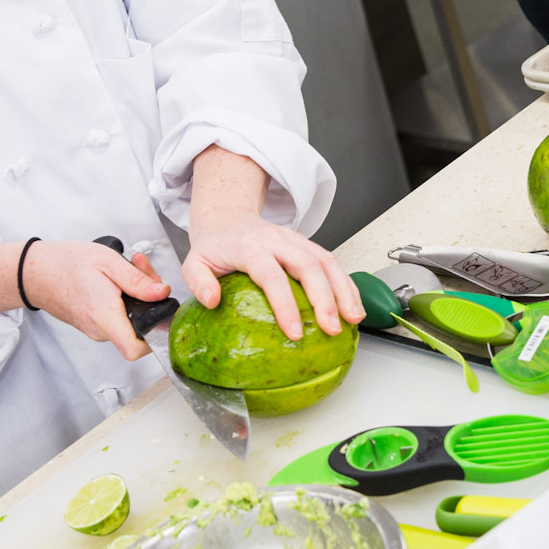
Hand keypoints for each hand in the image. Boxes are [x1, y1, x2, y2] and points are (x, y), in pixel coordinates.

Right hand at [22, 241, 170, 360]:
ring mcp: (94, 328)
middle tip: (144, 271)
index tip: (163, 315)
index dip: (157, 337)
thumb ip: (137, 280)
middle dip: (150, 299)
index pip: (136, 350)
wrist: (35, 271)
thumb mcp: (108, 262)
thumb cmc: (66, 264)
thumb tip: (161, 293)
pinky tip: (118, 277)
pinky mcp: (91, 323)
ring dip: (137, 294)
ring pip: (128, 320)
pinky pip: (116, 316)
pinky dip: (123, 297)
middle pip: (138, 329)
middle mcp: (99, 329)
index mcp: (104, 315)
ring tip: (130, 267)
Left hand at [182, 212, 364, 340]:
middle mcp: (278, 241)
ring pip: (328, 261)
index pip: (272, 276)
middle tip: (332, 329)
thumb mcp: (194, 262)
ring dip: (345, 290)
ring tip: (354, 318)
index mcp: (251, 247)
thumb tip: (212, 301)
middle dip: (325, 299)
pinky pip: (333, 262)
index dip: (286, 304)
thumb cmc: (215, 245)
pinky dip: (347, 284)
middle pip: (309, 266)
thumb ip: (198, 281)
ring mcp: (297, 241)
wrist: (228, 217)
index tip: (295, 332)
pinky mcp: (308, 245)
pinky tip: (354, 305)